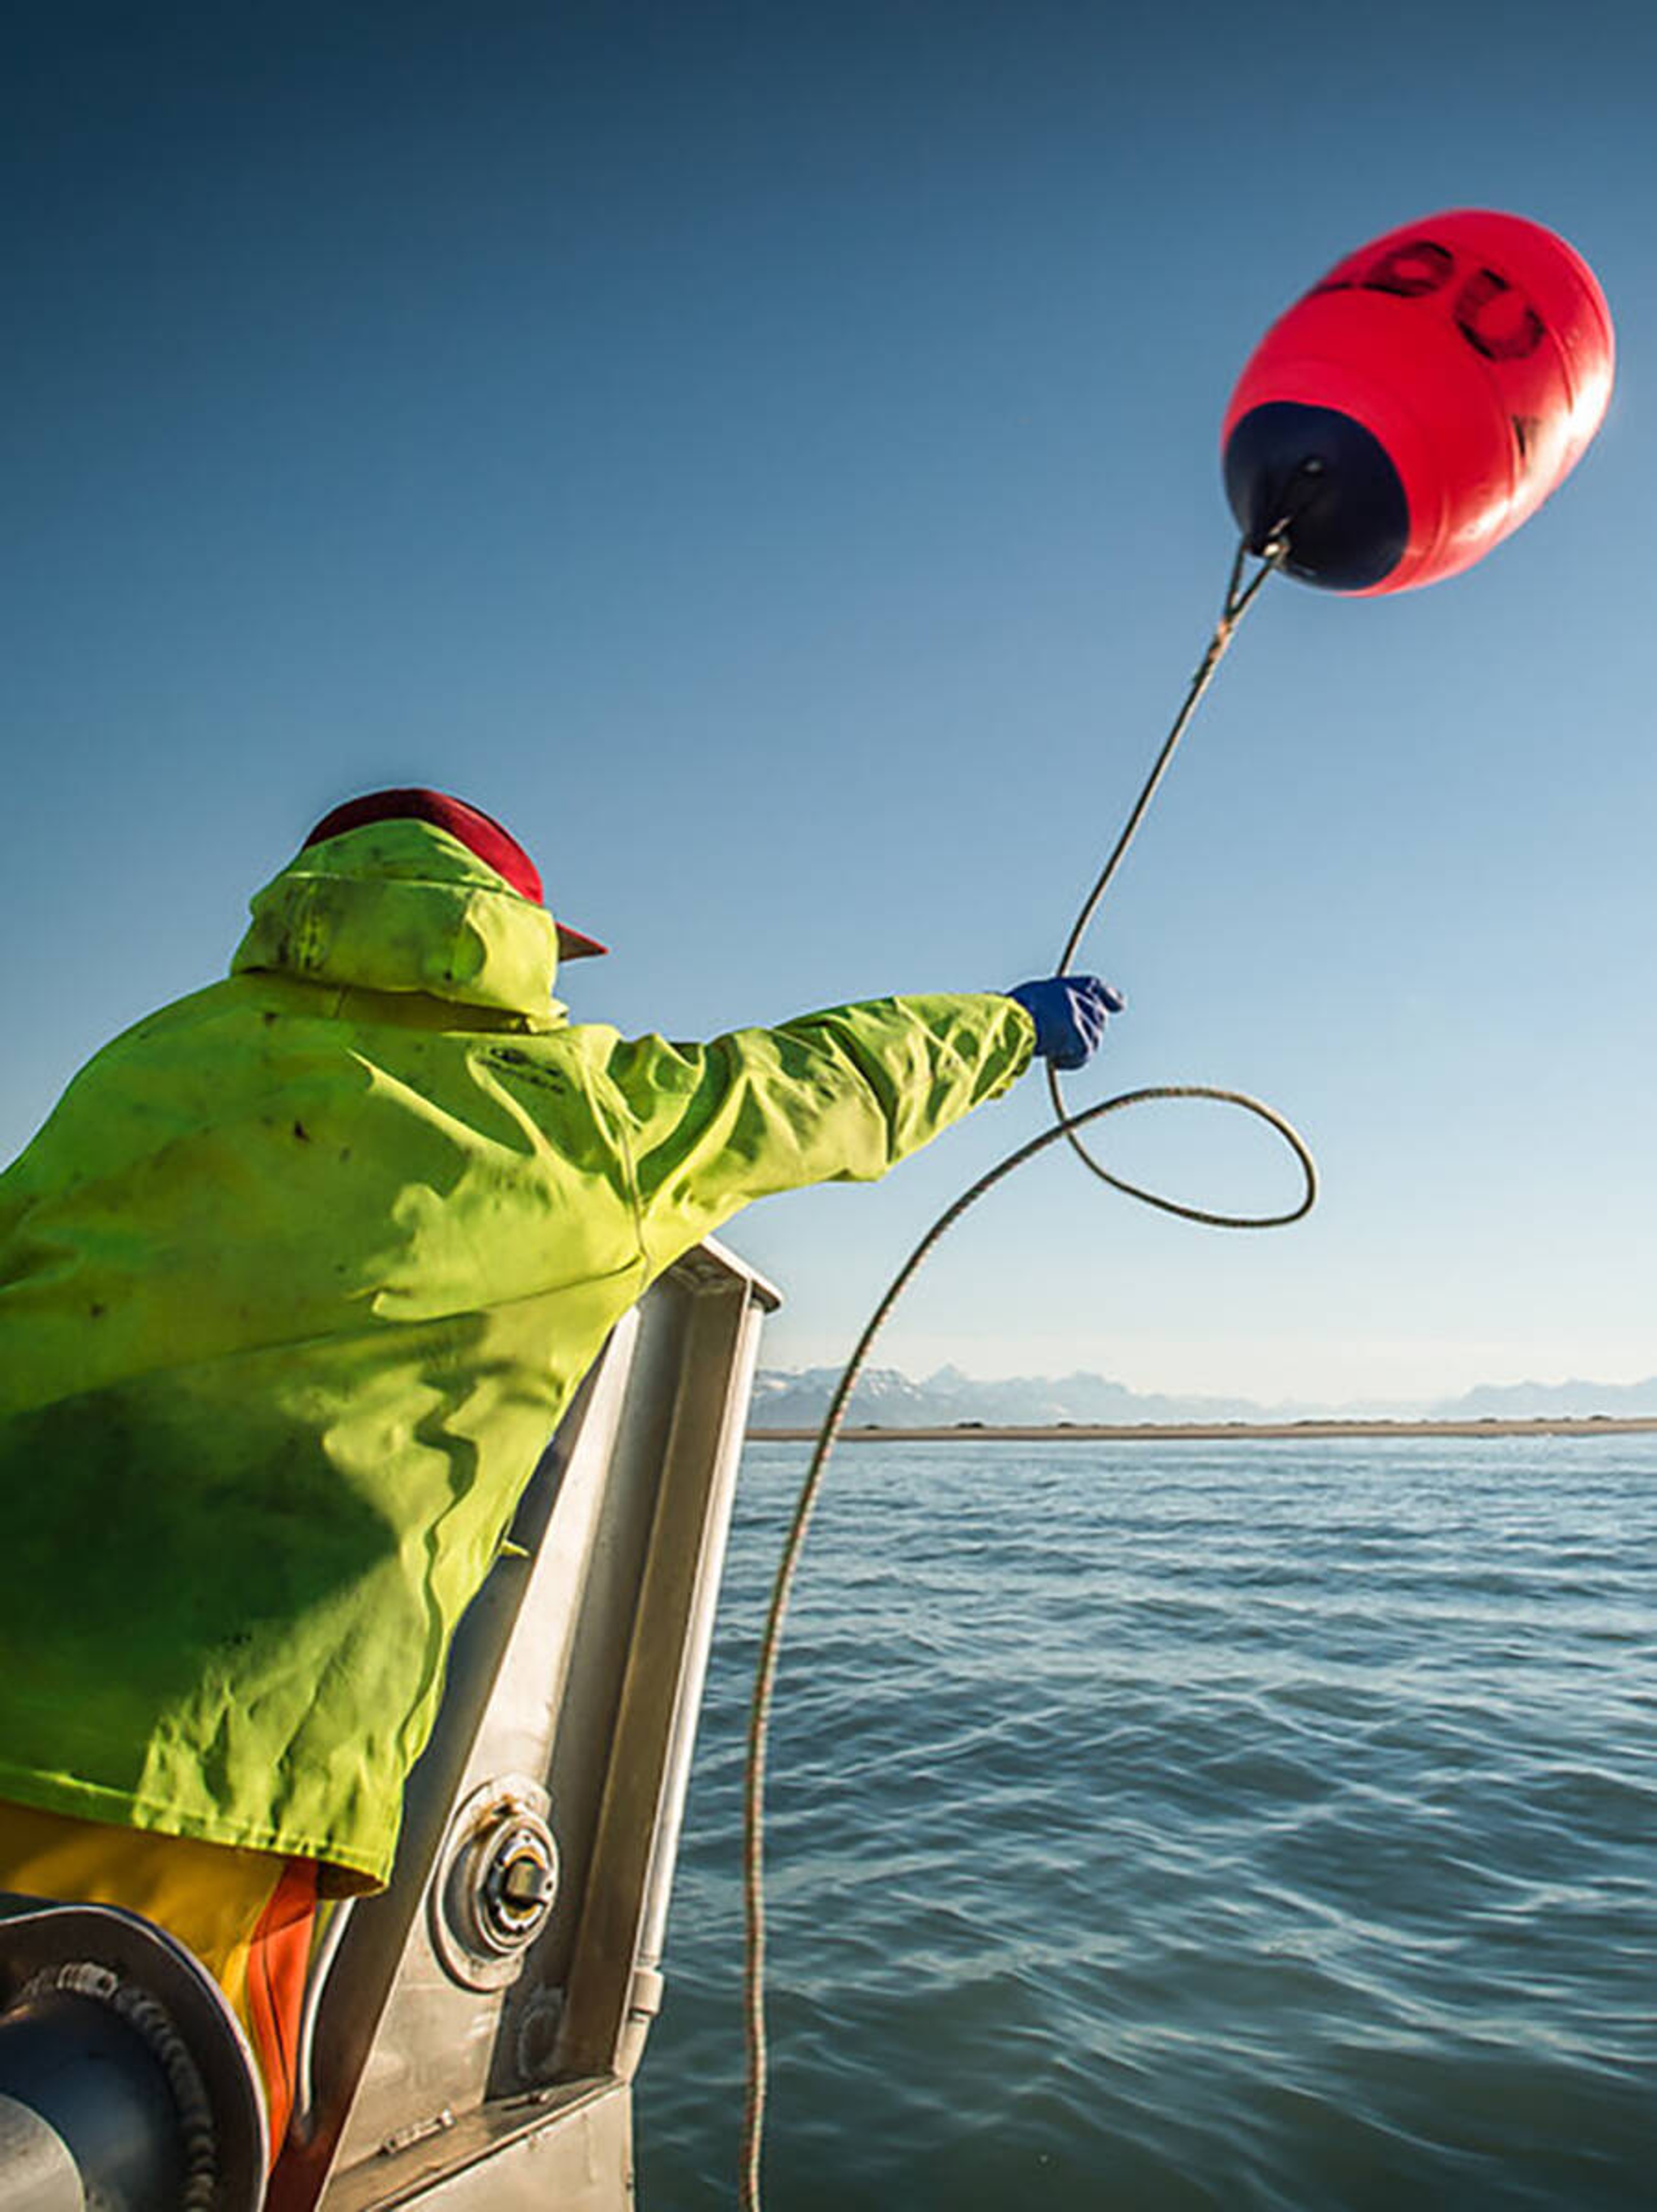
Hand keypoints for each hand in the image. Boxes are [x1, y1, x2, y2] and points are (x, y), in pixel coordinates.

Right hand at [1005, 975, 1124, 1069]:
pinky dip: (1072, 1061)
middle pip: (1098, 1018)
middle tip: (1063, 1044)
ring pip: (1094, 1038)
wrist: (1007, 1024)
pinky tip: (1055, 1060)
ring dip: (1077, 1050)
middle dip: (1086, 1034)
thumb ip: (1051, 1007)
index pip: (1093, 986)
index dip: (1108, 996)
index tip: (1119, 1005)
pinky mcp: (1078, 1033)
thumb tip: (1061, 1022)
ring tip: (1054, 1052)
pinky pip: (1085, 1053)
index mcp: (1060, 986)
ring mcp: (1078, 1014)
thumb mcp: (1029, 1003)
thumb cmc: (1009, 1017)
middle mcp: (1073, 996)